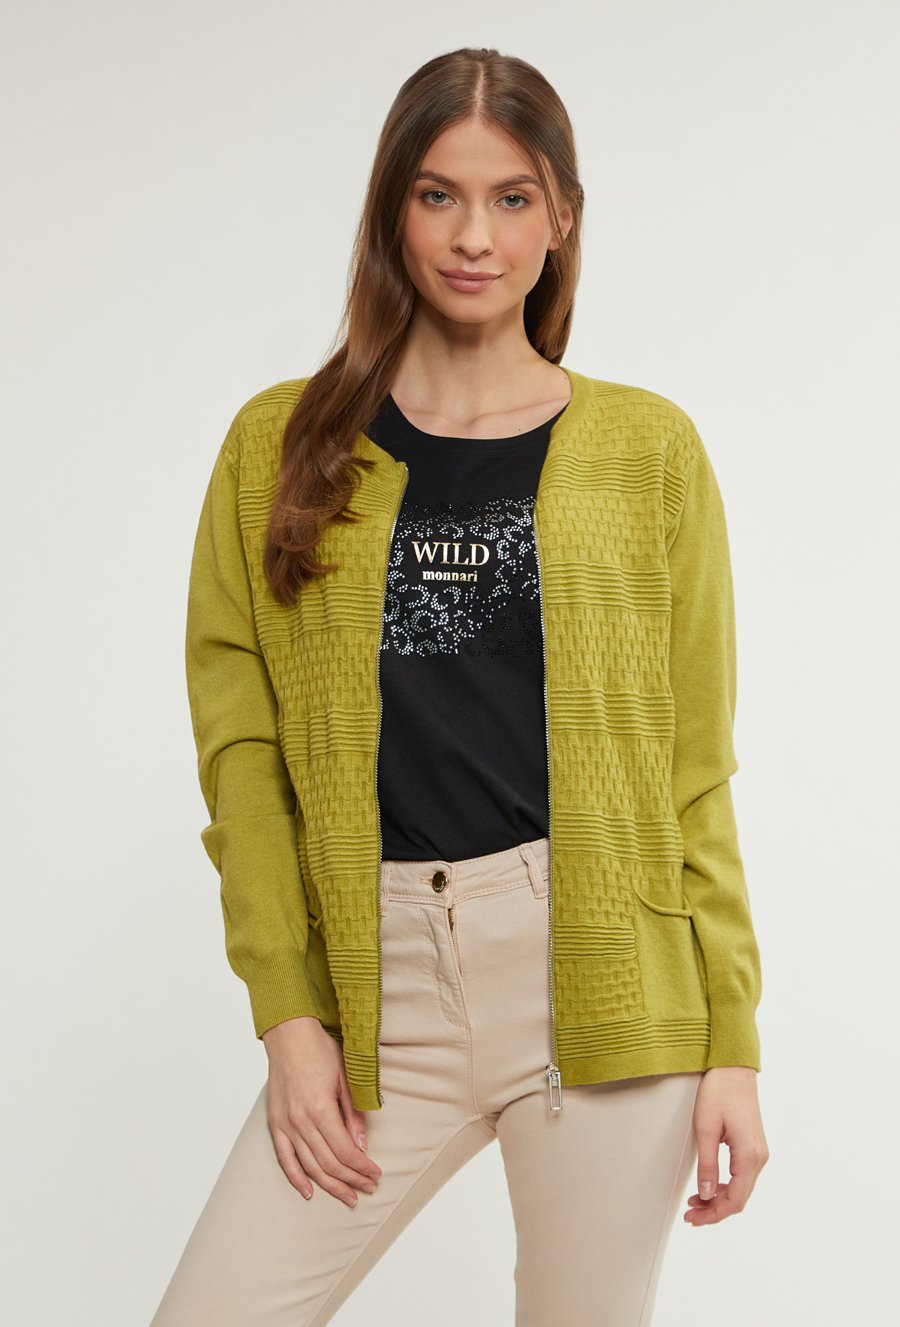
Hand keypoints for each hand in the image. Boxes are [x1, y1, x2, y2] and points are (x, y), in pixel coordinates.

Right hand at [261, 1016, 382, 1207]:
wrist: (289, 1034)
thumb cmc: (320, 1050)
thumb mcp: (345, 1077)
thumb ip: (354, 1113)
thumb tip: (362, 1145)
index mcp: (321, 1109)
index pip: (346, 1151)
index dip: (362, 1167)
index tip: (376, 1174)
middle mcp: (301, 1121)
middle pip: (329, 1163)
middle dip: (352, 1180)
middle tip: (368, 1188)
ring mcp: (286, 1124)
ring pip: (309, 1166)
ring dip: (330, 1185)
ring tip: (347, 1196)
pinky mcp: (274, 1123)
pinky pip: (284, 1158)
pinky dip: (296, 1178)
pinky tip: (308, 1192)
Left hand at [684, 1066, 768, 1225]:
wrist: (733, 1066)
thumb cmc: (719, 1091)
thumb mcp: (705, 1128)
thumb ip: (707, 1165)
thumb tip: (706, 1195)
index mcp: (749, 1155)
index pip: (734, 1199)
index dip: (714, 1214)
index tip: (694, 1219)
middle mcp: (759, 1157)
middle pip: (739, 1198)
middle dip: (714, 1210)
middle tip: (690, 1214)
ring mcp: (758, 1151)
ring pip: (741, 1188)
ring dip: (719, 1198)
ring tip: (696, 1201)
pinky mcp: (753, 1145)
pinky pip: (742, 1175)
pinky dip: (725, 1185)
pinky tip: (709, 1185)